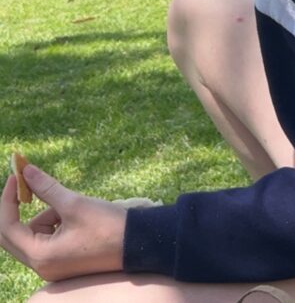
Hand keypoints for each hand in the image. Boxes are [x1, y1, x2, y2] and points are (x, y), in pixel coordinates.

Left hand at [0, 164, 125, 282]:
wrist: (138, 244)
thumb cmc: (106, 225)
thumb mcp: (74, 203)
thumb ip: (46, 187)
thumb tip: (25, 170)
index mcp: (41, 256)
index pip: (8, 228)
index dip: (8, 200)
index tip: (16, 176)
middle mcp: (42, 267)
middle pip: (13, 236)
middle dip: (19, 208)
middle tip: (26, 183)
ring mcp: (52, 267)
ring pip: (33, 235)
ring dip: (44, 215)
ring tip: (71, 207)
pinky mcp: (62, 263)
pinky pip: (47, 239)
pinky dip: (54, 223)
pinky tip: (74, 216)